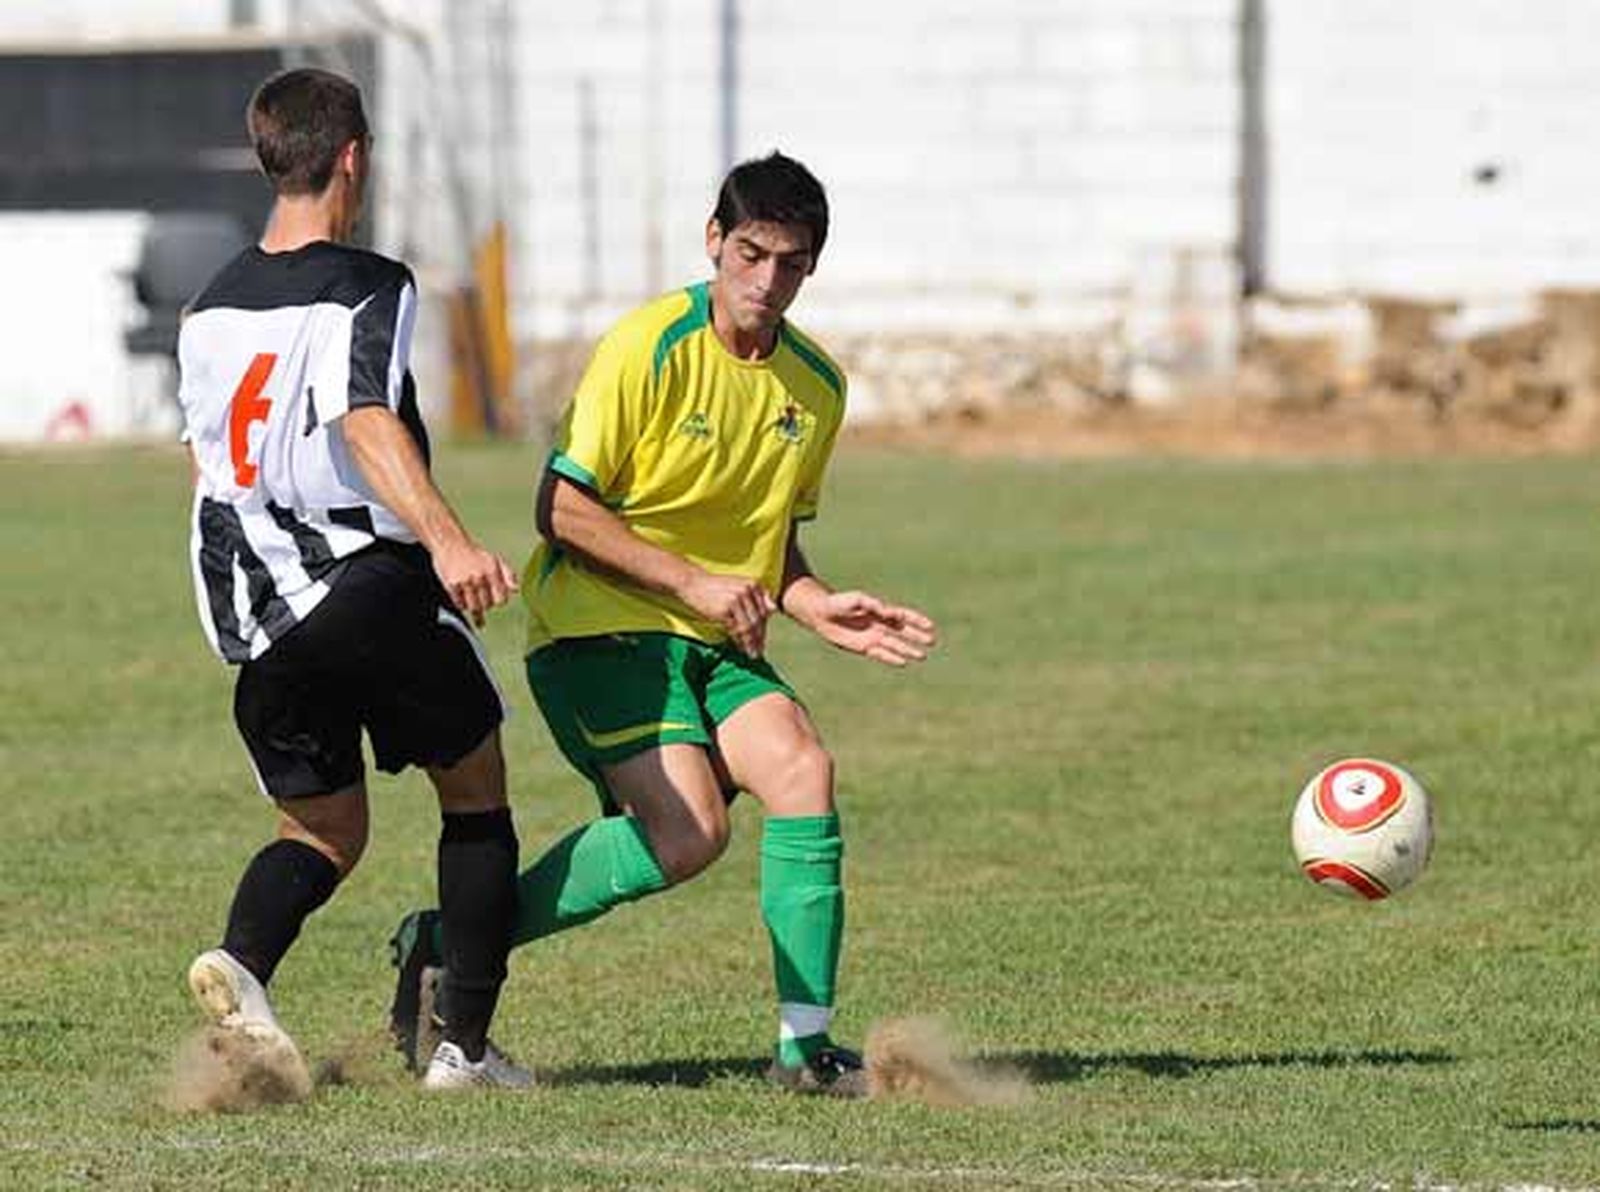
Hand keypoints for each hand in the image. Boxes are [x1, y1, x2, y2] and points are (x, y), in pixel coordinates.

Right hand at [432, 538, 519, 626]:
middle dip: (486, 604)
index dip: (499, 601)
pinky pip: (460, 605)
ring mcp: (465, 582)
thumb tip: (516, 590)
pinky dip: (462, 604)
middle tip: (482, 597)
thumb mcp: (496, 560)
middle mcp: (479, 576)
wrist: (450, 543)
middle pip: (487, 605)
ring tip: (473, 600)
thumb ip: (509, 575)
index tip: (496, 599)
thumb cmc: (474, 554)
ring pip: (474, 608)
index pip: (501, 599)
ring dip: (475, 607)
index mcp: (492, 570)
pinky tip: (462, 597)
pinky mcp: (451, 586)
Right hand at [681, 571, 777, 656]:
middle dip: (760, 638)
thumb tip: (774, 610)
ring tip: (753, 655)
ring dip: (752, 643)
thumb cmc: (714, 588)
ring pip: (749, 626)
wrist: (692, 583)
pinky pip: (737, 629)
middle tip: (760, 652)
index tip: (762, 641)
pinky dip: (740, 641)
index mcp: (754, 584)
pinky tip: (741, 649)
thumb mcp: (738, 588)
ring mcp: (737, 599)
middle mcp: (748, 590)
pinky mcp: (726, 608)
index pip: (764, 611)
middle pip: (758, 620)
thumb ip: (754, 598)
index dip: (763, 628)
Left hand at [810, 590, 936, 666]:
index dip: (917, 621)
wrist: (821, 614)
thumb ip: (873, 604)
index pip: (903, 616)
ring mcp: (872, 637)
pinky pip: (881, 654)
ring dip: (908, 650)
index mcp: (880, 611)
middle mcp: (879, 625)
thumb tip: (887, 612)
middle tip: (932, 641)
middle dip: (917, 636)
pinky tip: (903, 663)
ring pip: (895, 645)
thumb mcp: (857, 599)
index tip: (930, 626)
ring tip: (922, 656)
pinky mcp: (863, 647)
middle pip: (903, 632)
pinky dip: (892, 658)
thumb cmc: (839, 602)